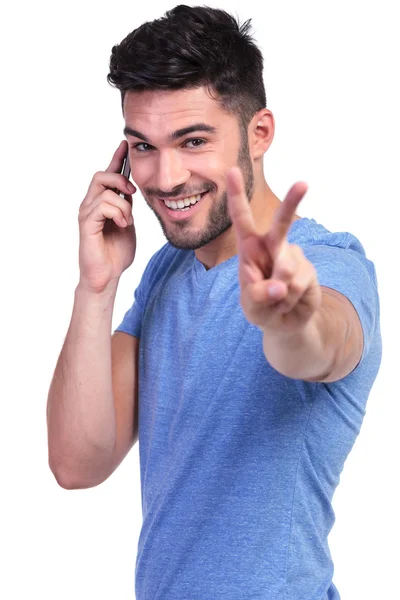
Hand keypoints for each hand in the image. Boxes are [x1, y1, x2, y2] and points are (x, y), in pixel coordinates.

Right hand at [77, 140, 136, 293]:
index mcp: (103, 203)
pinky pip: (102, 205)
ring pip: (104, 190)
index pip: (108, 174)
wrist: (107, 276)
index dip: (117, 159)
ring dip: (123, 204)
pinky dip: (117, 213)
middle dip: (120, 179)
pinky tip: (122, 225)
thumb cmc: (116, 252)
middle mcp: (91, 204)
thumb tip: (131, 189)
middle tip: (132, 194)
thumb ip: (127, 205)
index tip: (125, 144)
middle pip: (101, 175)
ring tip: (127, 221)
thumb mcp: (128, 222)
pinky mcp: (86, 224)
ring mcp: (87, 213)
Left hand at [226, 167, 321, 334]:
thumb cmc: (261, 307)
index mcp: (250, 248)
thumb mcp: (252, 306)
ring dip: (278, 294)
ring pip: (286, 270)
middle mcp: (273, 246)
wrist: (285, 322)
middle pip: (282, 222)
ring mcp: (292, 256)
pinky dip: (290, 300)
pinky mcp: (308, 270)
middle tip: (303, 183)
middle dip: (293, 202)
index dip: (237, 196)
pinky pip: (297, 284)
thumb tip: (280, 286)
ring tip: (276, 301)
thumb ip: (259, 295)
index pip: (242, 218)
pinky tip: (289, 302)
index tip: (233, 170)